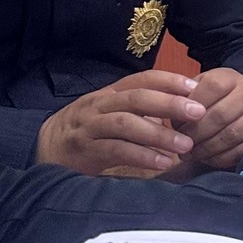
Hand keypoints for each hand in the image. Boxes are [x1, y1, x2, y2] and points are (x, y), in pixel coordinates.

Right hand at [35, 71, 205, 176]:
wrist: (44, 149)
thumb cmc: (89, 131)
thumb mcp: (112, 113)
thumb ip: (140, 110)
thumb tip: (184, 108)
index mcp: (109, 93)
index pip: (140, 79)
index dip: (168, 80)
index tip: (194, 87)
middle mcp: (98, 105)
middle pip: (135, 98)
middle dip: (169, 104)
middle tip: (198, 113)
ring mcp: (89, 127)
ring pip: (125, 124)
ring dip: (159, 134)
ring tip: (185, 145)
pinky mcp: (84, 150)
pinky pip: (115, 150)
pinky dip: (142, 156)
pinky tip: (163, 162)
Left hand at [172, 68, 242, 173]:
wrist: (241, 107)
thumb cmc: (211, 99)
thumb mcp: (199, 88)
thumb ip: (183, 95)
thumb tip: (171, 112)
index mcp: (230, 78)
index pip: (211, 88)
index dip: (191, 106)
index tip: (175, 122)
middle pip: (219, 115)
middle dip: (195, 133)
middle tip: (180, 144)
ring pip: (229, 135)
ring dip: (205, 148)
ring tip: (190, 154)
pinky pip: (240, 150)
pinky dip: (219, 158)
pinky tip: (206, 158)